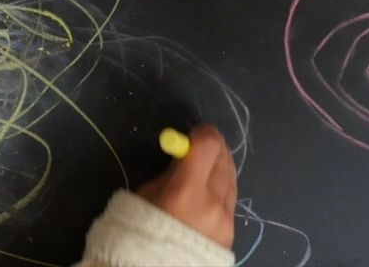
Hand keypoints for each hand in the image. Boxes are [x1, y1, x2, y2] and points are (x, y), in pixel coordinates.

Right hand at [136, 124, 236, 248]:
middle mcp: (212, 204)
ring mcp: (225, 221)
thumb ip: (170, 174)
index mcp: (186, 191)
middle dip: (214, 148)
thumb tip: (185, 158)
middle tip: (203, 145)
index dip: (203, 133)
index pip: (208, 146)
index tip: (195, 132)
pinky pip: (231, 202)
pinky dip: (222, 190)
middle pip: (224, 160)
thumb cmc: (136, 234)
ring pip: (232, 180)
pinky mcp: (230, 235)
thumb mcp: (144, 197)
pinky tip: (210, 192)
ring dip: (221, 168)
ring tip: (207, 167)